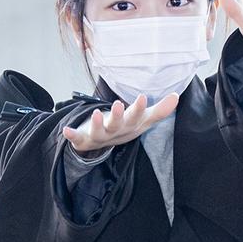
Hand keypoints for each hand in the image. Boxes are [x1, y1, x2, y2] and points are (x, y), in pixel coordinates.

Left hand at [62, 92, 178, 152]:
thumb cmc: (124, 128)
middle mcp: (115, 132)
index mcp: (129, 126)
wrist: (102, 145)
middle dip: (118, 116)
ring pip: (99, 132)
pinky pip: (77, 139)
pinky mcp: (83, 139)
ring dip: (97, 124)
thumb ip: (159, 110)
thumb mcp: (142, 120)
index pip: (136, 117)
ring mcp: (98, 136)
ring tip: (96, 113)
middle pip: (118, 125)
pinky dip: (72, 136)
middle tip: (118, 104)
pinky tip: (65, 130)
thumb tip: (177, 96)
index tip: (141, 97)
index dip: (138, 109)